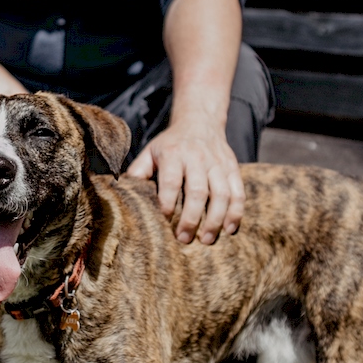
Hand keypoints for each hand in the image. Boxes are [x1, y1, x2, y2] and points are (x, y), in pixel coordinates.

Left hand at [126, 118, 243, 244]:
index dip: (167, 202)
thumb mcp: (150, 152)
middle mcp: (198, 158)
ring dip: (215, 219)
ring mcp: (218, 163)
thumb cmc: (170, 145)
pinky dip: (236, 212)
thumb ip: (138, 172)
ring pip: (221, 194)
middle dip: (191, 218)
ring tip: (206, 240)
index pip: (171, 180)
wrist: (200, 122)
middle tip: (184, 239)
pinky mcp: (233, 169)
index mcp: (174, 154)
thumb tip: (124, 194)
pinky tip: (229, 229)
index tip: (164, 220)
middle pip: (197, 191)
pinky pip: (238, 192)